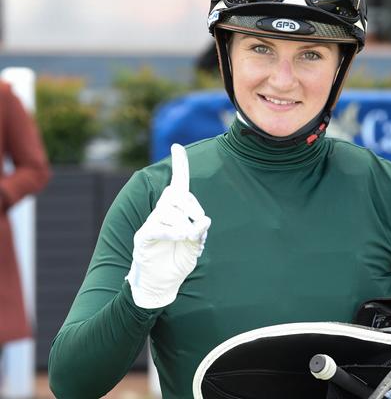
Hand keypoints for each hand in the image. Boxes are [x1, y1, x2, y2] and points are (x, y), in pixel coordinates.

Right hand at [126, 144, 211, 308]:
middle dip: (191, 205)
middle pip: (174, 194)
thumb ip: (200, 231)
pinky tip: (180, 238)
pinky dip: (172, 231)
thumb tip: (204, 220)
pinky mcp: (144, 237)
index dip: (179, 165)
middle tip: (199, 222)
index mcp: (175, 211)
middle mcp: (161, 213)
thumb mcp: (196, 245)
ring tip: (188, 238)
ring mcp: (151, 224)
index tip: (176, 146)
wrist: (162, 284)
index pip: (177, 184)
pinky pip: (157, 227)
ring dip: (183, 224)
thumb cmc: (179, 261)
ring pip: (168, 211)